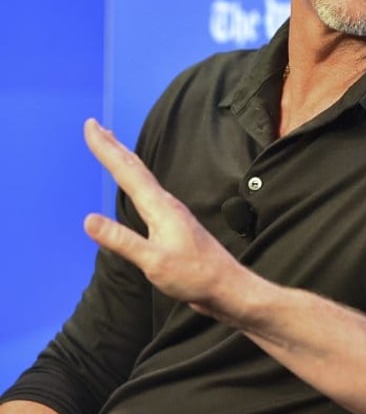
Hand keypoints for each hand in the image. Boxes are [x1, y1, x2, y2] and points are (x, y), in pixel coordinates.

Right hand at [82, 118, 245, 318]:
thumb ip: (122, 241)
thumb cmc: (196, 276)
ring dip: (125, 161)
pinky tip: (136, 189)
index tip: (90, 126)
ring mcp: (172, 215)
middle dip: (113, 146)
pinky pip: (148, 195)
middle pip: (136, 169)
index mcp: (161, 208)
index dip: (107, 148)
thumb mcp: (154, 262)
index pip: (128, 172)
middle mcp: (167, 205)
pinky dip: (136, 182)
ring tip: (112, 147)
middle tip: (94, 126)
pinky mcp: (174, 227)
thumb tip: (89, 220)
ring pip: (143, 179)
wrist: (228, 287)